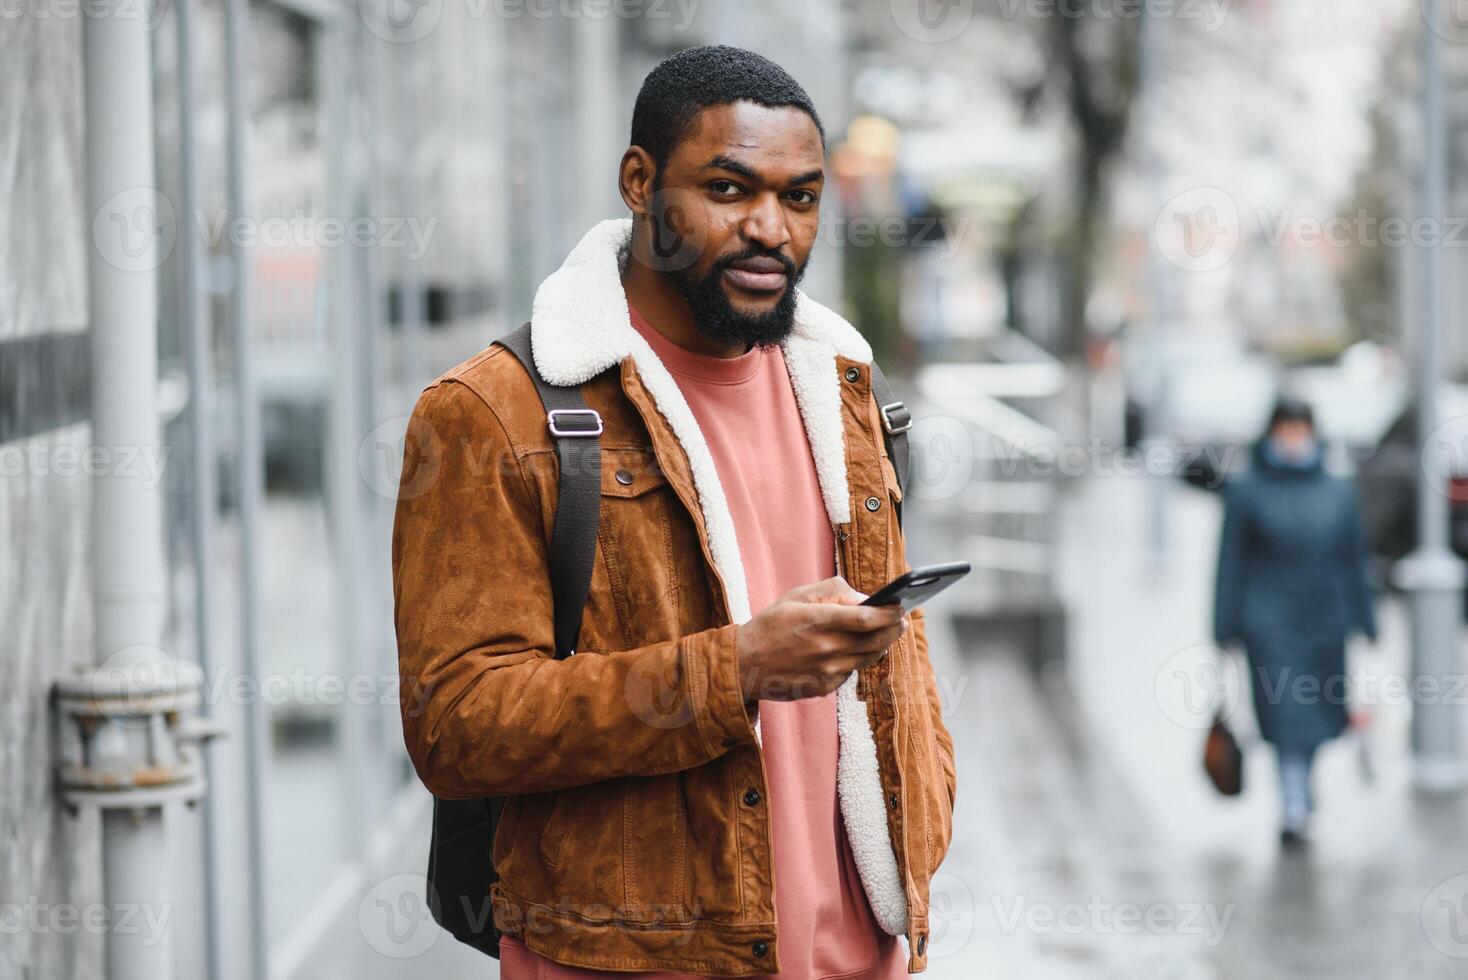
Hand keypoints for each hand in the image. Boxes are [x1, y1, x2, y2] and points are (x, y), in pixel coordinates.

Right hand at [736, 576, 906, 703]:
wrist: (745, 663)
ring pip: (868, 658)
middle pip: (875, 641)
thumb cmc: (772, 624)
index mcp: (819, 621)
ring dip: (881, 645)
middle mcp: (826, 648)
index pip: (867, 618)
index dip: (889, 613)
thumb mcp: (797, 596)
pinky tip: (853, 649)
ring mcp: (826, 671)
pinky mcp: (824, 687)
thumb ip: (833, 591)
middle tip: (901, 621)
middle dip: (893, 629)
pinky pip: (851, 671)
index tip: (900, 606)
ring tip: (885, 633)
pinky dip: (857, 659)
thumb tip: (863, 598)